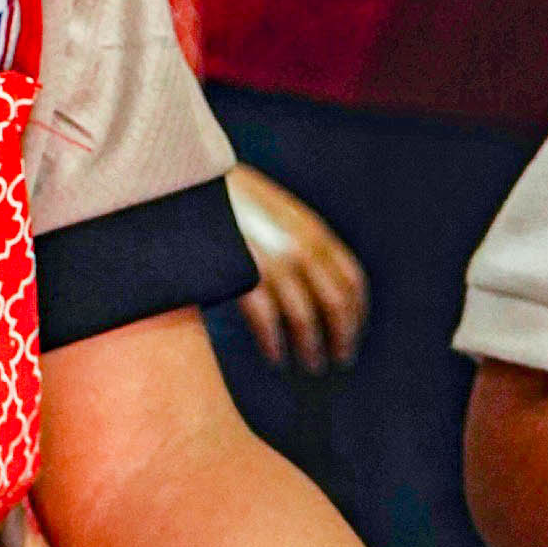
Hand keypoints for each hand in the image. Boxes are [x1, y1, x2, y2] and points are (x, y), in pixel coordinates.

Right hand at [229, 165, 368, 376]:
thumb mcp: (280, 211)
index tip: (354, 333)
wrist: (190, 182)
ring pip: (305, 319)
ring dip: (310, 348)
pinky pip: (267, 322)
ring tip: (310, 364)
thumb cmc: (232, 200)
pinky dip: (274, 344)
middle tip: (340, 359)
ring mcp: (273, 262)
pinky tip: (276, 357)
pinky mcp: (244, 275)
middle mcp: (301, 247)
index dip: (357, 313)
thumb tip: (317, 280)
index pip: (352, 280)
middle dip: (342, 337)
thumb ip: (301, 240)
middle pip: (335, 305)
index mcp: (314, 231)